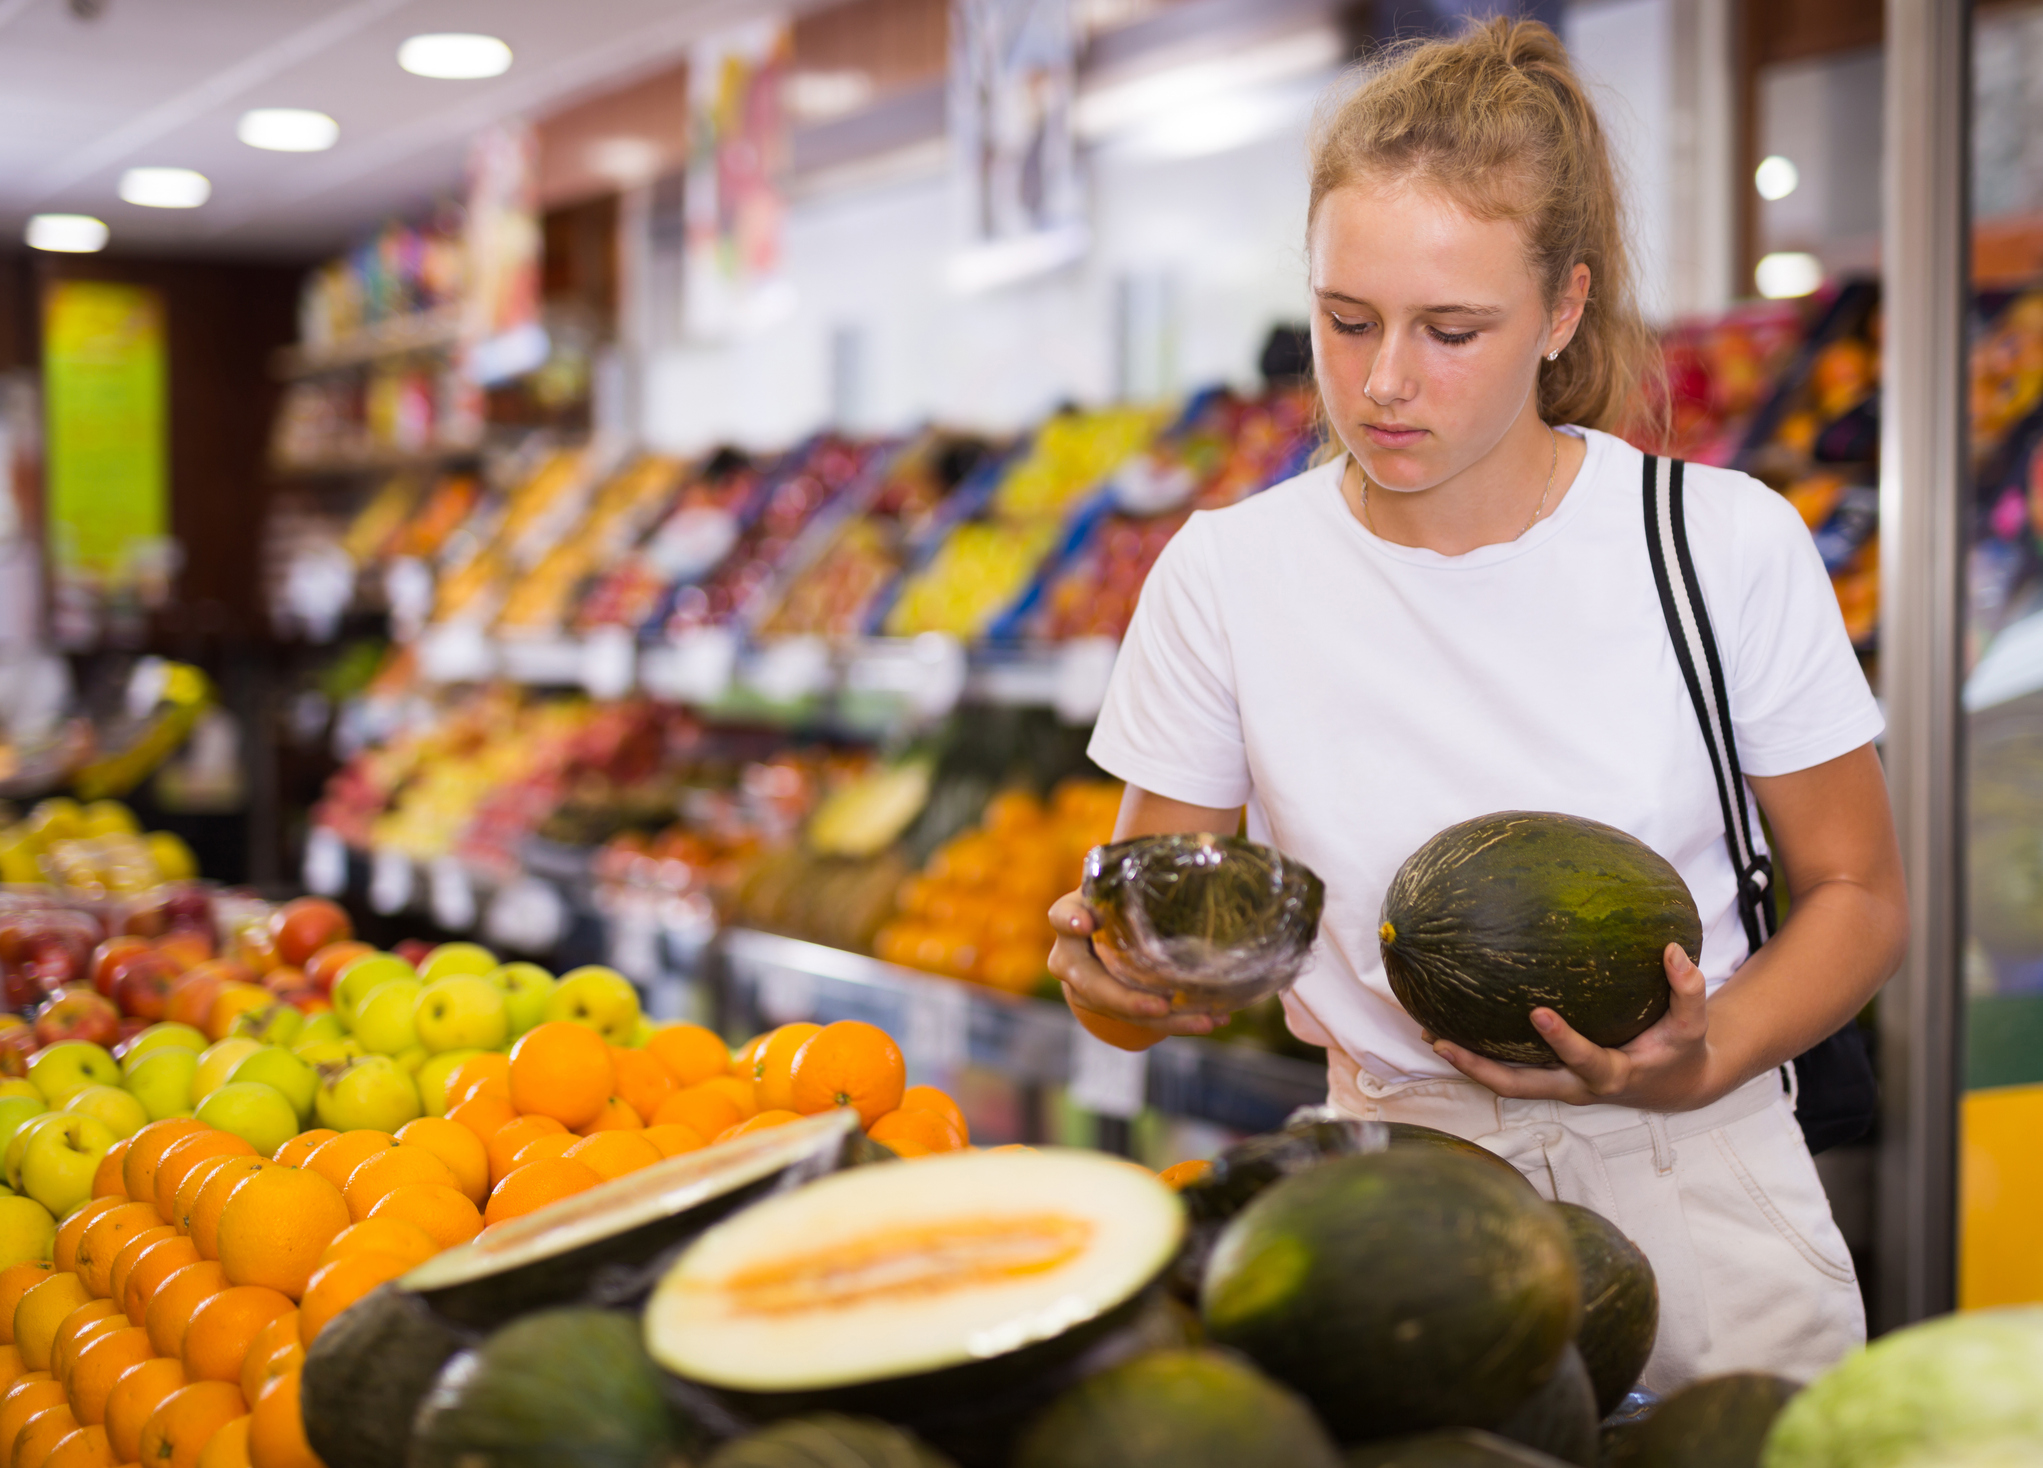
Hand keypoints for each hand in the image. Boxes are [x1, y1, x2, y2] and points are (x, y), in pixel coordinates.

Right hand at [1047, 890, 1226, 1043]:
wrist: (1108, 925)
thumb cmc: (1126, 895)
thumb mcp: (1130, 880)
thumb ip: (1149, 872)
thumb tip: (1208, 847)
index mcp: (1073, 913)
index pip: (1062, 915)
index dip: (1070, 920)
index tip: (1084, 924)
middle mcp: (1069, 953)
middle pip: (1086, 980)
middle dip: (1124, 998)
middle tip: (1160, 1003)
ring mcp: (1083, 984)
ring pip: (1115, 1008)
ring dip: (1162, 1019)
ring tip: (1207, 1019)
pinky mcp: (1105, 1006)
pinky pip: (1137, 1021)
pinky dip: (1177, 1022)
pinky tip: (1213, 1019)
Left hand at [1429, 943, 1722, 1110]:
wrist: (1673, 1086)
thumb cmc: (1678, 1050)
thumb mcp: (1692, 1025)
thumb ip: (1687, 990)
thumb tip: (1672, 950)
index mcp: (1612, 1074)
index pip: (1583, 1060)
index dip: (1562, 1040)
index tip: (1537, 1011)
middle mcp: (1577, 1087)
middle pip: (1521, 1087)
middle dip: (1480, 1068)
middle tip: (1443, 1042)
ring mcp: (1558, 1086)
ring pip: (1505, 1084)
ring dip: (1467, 1064)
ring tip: (1428, 1035)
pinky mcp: (1549, 1079)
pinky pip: (1508, 1071)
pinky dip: (1479, 1055)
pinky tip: (1448, 1026)